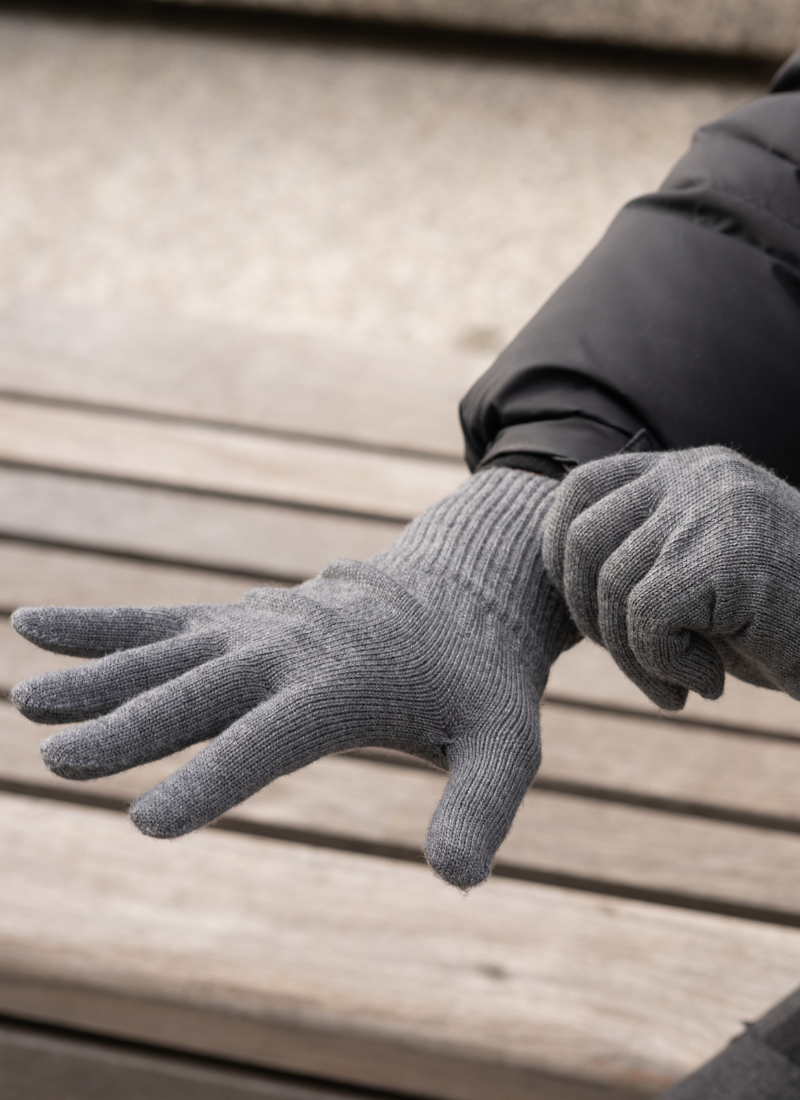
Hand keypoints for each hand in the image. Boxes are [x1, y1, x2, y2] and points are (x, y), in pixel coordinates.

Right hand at [11, 468, 575, 888]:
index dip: (211, 781)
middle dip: (131, 729)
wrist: (463, 591)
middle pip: (198, 691)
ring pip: (166, 653)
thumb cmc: (481, 681)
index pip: (269, 739)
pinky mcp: (242, 618)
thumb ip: (481, 806)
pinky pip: (163, 622)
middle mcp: (290, 648)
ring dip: (98, 677)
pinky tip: (34, 627)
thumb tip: (456, 878)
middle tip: (60, 760)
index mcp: (346, 683)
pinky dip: (104, 628)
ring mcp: (260, 627)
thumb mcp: (507, 746)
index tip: (148, 822)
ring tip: (27, 700)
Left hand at [542, 446, 799, 709]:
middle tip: (642, 664)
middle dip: (591, 618)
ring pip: (612, 587)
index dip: (559, 554)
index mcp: (686, 471)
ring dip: (634, 657)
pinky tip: (707, 683)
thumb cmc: (780, 620)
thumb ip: (641, 557)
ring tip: (683, 681)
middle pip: (583, 541)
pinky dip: (662, 665)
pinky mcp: (728, 554)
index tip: (587, 612)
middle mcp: (697, 476)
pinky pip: (644, 617)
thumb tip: (558, 574)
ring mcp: (713, 508)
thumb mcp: (699, 574)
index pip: (580, 492)